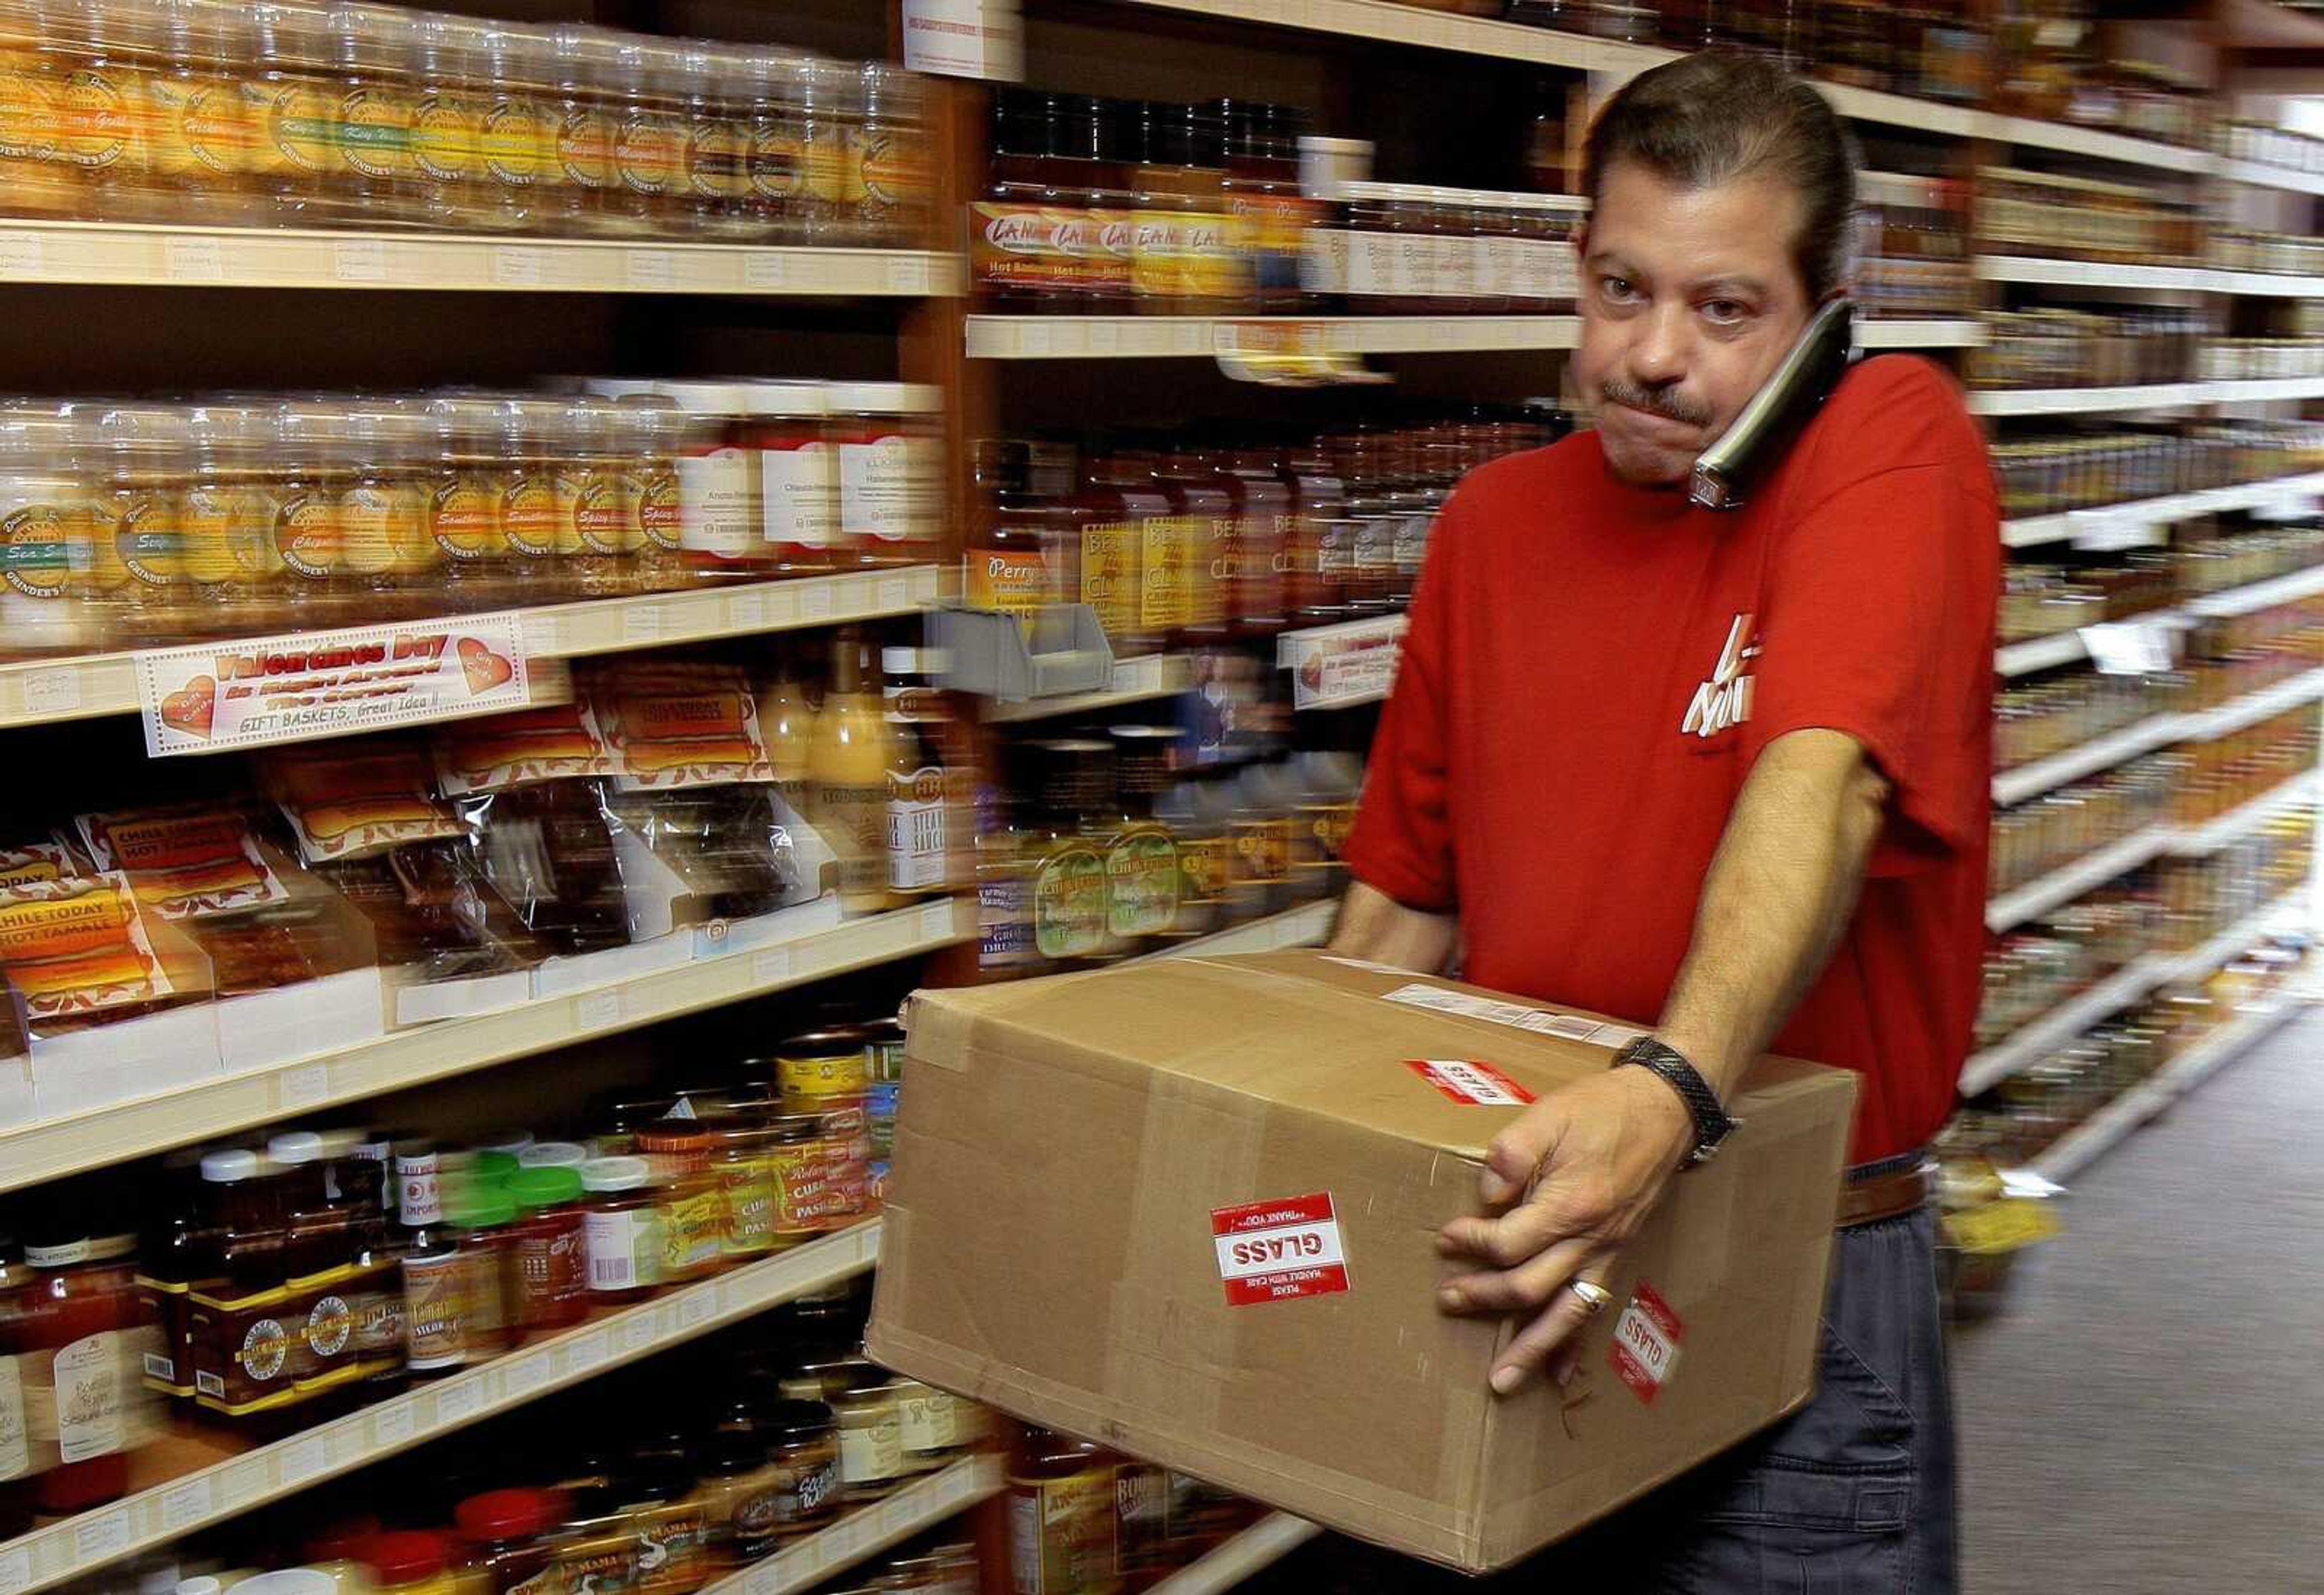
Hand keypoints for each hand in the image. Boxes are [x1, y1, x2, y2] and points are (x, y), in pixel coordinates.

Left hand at [1435, 1064, 1694, 1395]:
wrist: (1663, 1110)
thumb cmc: (1602, 1110)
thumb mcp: (1549, 1115)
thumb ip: (1512, 1154)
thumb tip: (1486, 1194)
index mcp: (1569, 1205)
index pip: (1508, 1244)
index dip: (1471, 1243)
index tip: (1446, 1238)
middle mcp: (1590, 1239)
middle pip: (1530, 1288)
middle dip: (1485, 1298)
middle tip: (1448, 1300)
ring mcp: (1607, 1252)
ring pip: (1566, 1314)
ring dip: (1531, 1350)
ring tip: (1500, 1381)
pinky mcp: (1616, 1254)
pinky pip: (1594, 1307)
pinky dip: (1575, 1344)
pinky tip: (1561, 1373)